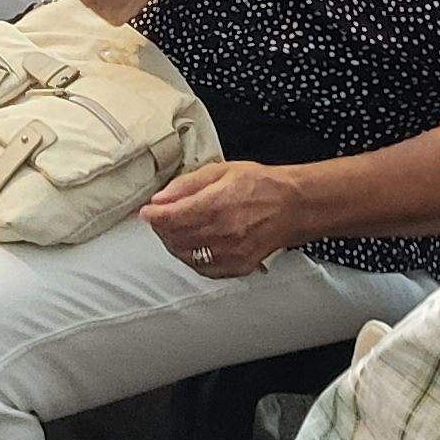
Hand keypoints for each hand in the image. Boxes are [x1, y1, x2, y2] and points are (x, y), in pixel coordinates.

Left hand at [142, 160, 306, 279]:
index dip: (154, 215)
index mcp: (217, 205)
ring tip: (173, 230)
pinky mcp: (238, 267)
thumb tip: (160, 198)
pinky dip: (191, 258)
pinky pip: (204, 269)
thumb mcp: (220, 171)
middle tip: (159, 218)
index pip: (172, 217)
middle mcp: (223, 233)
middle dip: (161, 228)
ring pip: (187, 255)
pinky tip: (191, 246)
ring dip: (173, 243)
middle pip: (176, 237)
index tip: (147, 211)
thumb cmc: (259, 185)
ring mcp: (231, 254)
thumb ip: (187, 185)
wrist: (292, 206)